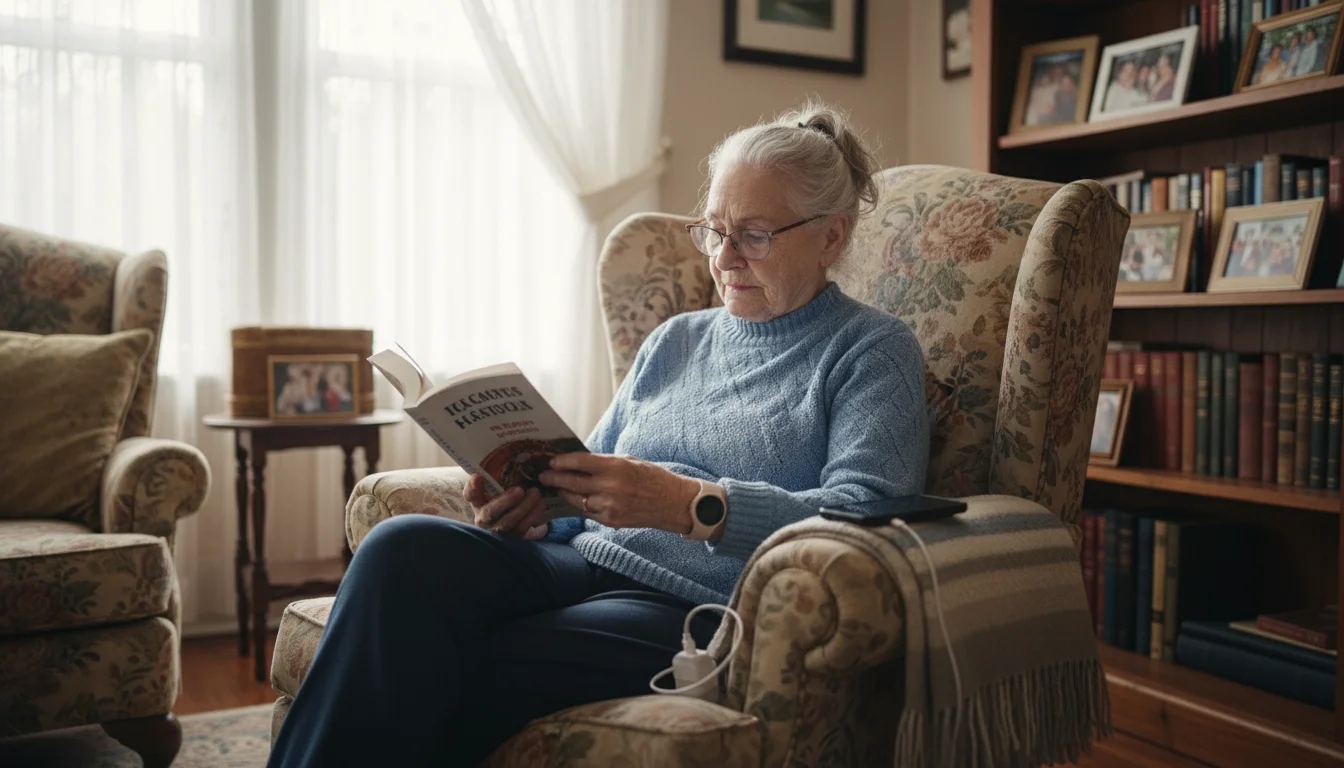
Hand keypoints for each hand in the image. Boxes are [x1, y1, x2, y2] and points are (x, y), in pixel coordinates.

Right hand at [463, 474, 548, 540]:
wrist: (515, 523)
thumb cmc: (505, 500)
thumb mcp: (498, 490)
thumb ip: (499, 478)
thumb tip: (513, 455)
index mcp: (478, 503)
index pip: (470, 495)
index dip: (472, 487)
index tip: (477, 476)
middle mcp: (484, 518)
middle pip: (490, 512)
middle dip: (505, 501)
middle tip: (519, 490)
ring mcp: (498, 530)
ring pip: (508, 522)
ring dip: (523, 507)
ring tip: (536, 493)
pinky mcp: (513, 538)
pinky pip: (522, 528)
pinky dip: (532, 515)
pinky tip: (541, 504)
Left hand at [539, 453, 700, 533]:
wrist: (672, 502)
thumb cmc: (651, 477)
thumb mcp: (628, 461)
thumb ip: (604, 463)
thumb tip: (579, 462)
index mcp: (615, 467)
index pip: (580, 462)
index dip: (562, 462)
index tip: (551, 462)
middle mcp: (610, 487)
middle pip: (573, 482)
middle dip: (555, 479)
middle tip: (543, 476)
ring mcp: (609, 506)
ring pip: (577, 499)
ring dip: (565, 493)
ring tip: (556, 488)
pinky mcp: (610, 521)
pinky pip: (587, 512)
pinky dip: (580, 505)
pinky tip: (574, 500)